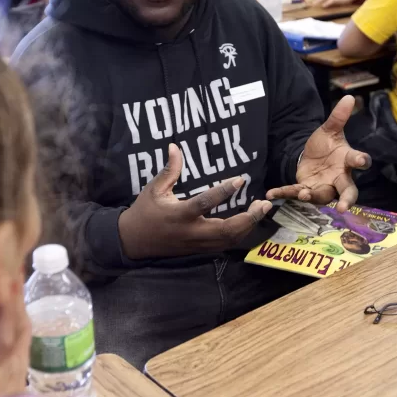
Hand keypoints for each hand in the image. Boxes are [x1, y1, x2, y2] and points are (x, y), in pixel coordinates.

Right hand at [119, 144, 271, 259]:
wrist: (134, 241)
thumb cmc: (144, 211)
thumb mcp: (154, 189)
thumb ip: (169, 170)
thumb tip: (174, 146)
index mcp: (179, 215)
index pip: (205, 203)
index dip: (224, 192)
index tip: (240, 179)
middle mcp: (192, 232)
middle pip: (227, 230)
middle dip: (248, 218)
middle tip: (263, 204)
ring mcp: (198, 244)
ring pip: (230, 240)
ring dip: (248, 226)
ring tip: (260, 210)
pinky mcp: (200, 250)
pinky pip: (225, 244)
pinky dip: (240, 233)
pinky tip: (248, 221)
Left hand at [267, 96, 370, 211]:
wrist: (310, 156)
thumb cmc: (326, 145)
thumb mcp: (329, 130)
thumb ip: (338, 117)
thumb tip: (349, 97)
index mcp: (347, 161)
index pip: (358, 161)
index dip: (361, 161)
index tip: (362, 160)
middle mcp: (339, 178)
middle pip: (347, 191)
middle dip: (346, 200)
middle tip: (344, 207)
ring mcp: (323, 186)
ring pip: (322, 196)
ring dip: (312, 196)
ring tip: (303, 195)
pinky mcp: (306, 189)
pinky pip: (296, 192)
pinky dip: (284, 192)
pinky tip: (271, 193)